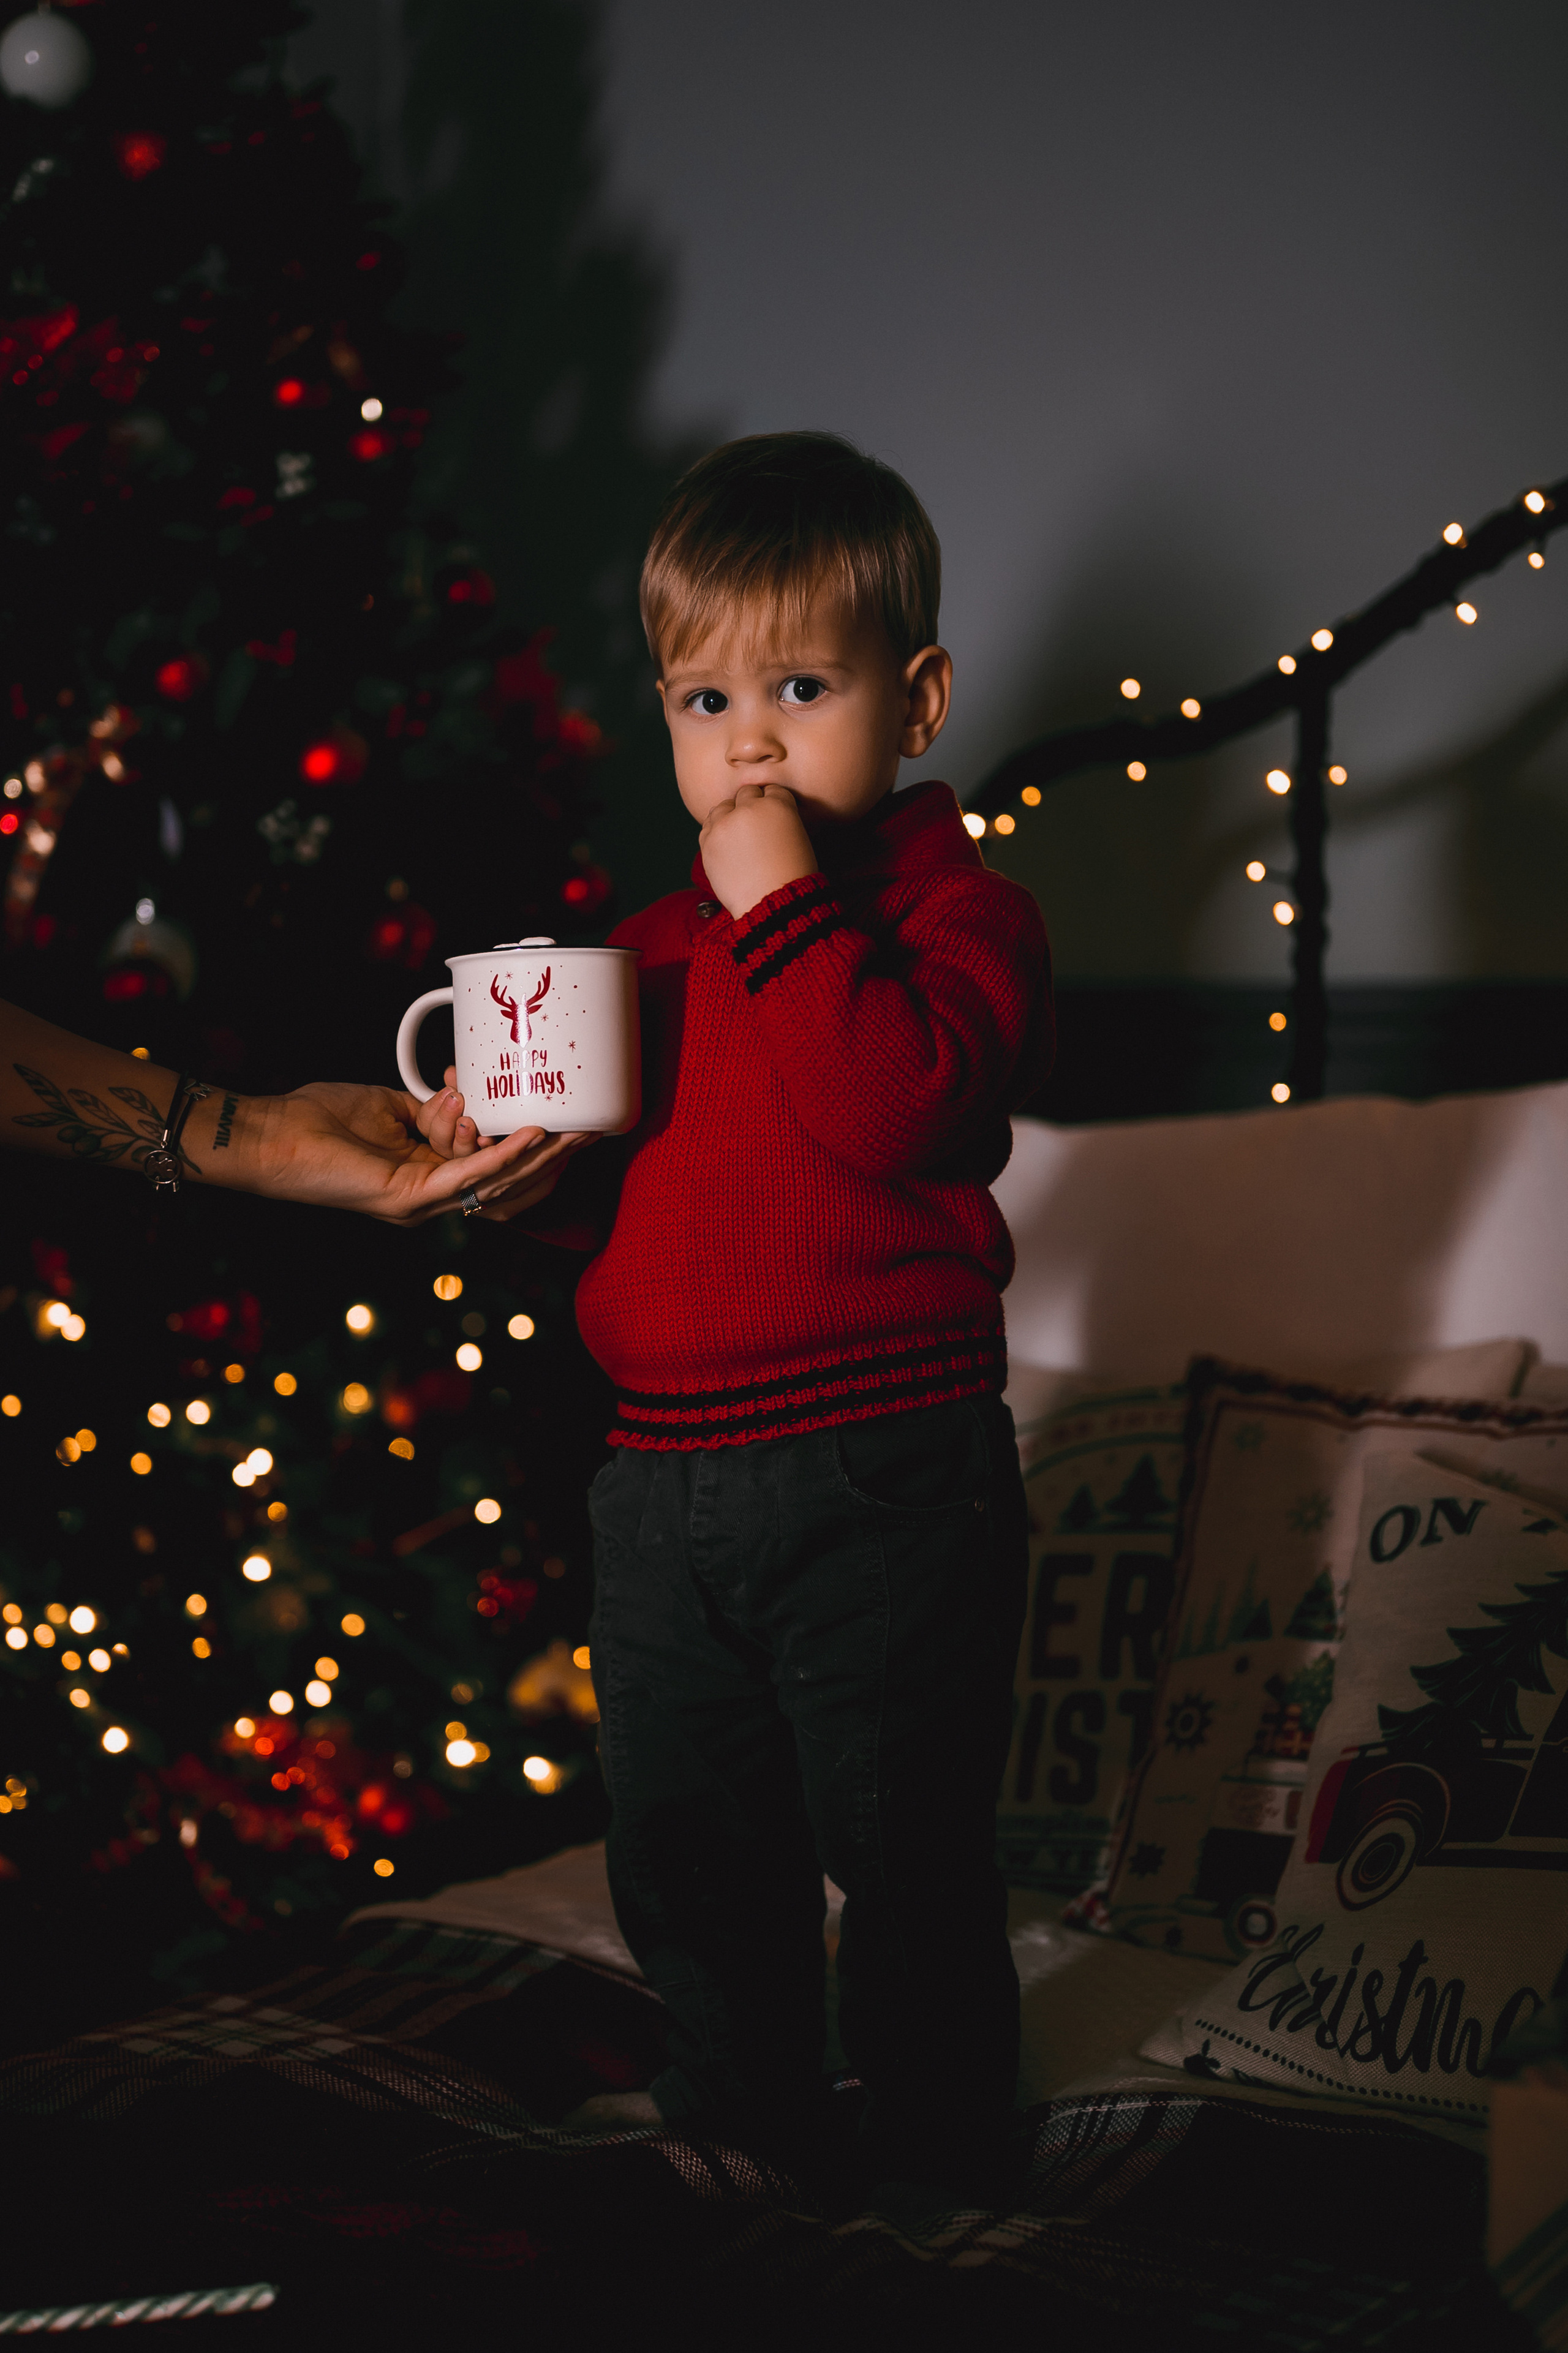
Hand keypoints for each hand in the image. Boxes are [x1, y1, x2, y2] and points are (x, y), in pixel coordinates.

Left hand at [241, 1081, 593, 1226]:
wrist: (272, 1136)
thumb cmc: (317, 1121)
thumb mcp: (387, 1105)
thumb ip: (429, 1109)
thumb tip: (462, 1095)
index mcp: (426, 1174)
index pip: (490, 1162)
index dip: (527, 1141)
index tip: (561, 1113)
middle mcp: (430, 1195)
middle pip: (506, 1179)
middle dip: (552, 1154)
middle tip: (592, 1129)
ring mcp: (422, 1201)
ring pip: (496, 1180)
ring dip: (541, 1155)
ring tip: (577, 1130)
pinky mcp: (410, 1198)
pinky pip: (469, 1175)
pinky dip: (504, 1154)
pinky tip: (535, 1135)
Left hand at [697, 780, 816, 918]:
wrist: (773, 904)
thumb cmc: (793, 875)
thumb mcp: (799, 837)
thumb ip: (780, 818)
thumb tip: (763, 814)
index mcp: (777, 804)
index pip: (772, 790)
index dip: (774, 804)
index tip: (774, 819)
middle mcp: (748, 808)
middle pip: (746, 793)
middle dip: (751, 806)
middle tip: (756, 827)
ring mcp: (725, 825)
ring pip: (723, 806)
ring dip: (730, 815)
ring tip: (739, 835)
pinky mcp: (708, 842)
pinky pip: (708, 826)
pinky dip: (716, 831)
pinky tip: (727, 844)